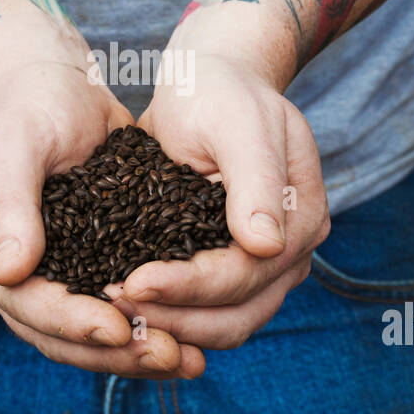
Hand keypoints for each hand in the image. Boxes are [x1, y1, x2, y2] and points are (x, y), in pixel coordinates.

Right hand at [0, 15, 206, 377]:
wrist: (52, 80)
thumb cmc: (28, 99)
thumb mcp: (14, 139)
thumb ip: (8, 202)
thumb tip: (10, 272)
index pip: (17, 297)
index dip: (68, 319)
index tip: (118, 328)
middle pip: (49, 330)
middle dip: (109, 351)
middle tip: (169, 357)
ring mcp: (36, 276)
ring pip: (80, 334)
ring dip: (131, 352)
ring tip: (187, 361)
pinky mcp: (75, 270)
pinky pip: (105, 312)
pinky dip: (144, 327)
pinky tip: (187, 342)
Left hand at [112, 13, 329, 348]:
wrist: (207, 86)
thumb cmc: (219, 93)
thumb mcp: (236, 122)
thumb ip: (255, 180)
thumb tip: (267, 246)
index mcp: (301, 217)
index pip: (246, 273)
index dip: (191, 286)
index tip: (133, 282)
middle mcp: (289, 253)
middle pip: (238, 314)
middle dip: (175, 318)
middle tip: (113, 304)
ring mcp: (263, 269)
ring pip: (223, 326)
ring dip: (170, 328)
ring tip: (114, 311)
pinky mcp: (230, 273)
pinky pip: (205, 315)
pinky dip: (168, 318)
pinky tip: (126, 308)